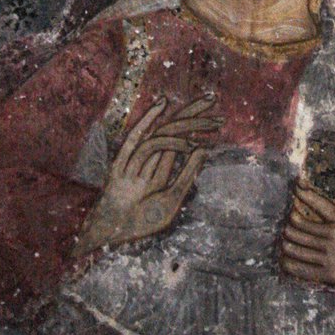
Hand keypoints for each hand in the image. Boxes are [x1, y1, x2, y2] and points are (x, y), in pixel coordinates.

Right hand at [73, 95, 221, 255]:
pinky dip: (148, 120)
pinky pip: (136, 138)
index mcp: (161, 167)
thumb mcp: (172, 199)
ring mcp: (137, 158)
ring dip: (184, 123)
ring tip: (206, 121)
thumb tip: (203, 148)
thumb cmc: (141, 221)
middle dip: (193, 114)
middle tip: (213, 98)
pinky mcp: (122, 161)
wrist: (115, 236)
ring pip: (162, 132)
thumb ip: (187, 175)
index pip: (183, 139)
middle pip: (174, 129)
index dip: (199, 125)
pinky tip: (163, 104)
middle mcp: (151, 158)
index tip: (219, 117)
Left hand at [280, 180, 334, 294]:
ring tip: (285, 241)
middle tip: (287, 227)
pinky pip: (300, 268)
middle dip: (288, 226)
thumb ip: (329, 212)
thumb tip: (304, 193)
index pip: (321, 205)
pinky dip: (288, 262)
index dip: (305, 194)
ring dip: (286, 243)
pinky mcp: (327, 274)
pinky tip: (285, 258)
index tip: (296, 187)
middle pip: (299, 228)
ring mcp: (331, 257)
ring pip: (296, 248)